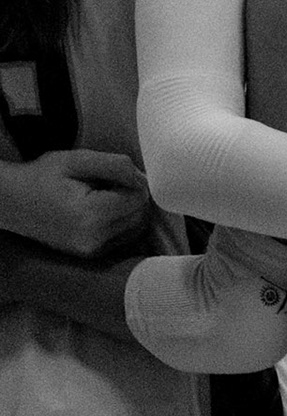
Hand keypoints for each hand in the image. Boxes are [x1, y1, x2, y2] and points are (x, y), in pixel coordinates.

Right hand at [0, 150, 151, 258]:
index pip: (139, 199)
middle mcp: (93, 238)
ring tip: (106, 196)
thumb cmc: (42, 176)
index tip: (117, 174)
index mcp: (90, 215)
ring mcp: (91, 250)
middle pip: (140, 215)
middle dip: (134, 196)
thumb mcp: (77, 160)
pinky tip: (105, 210)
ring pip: (136, 228)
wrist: (10, 202)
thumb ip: (115, 165)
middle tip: (111, 184)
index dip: (135, 182)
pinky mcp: (89, 255)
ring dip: (131, 210)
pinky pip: (124, 238)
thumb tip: (144, 178)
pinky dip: (123, 223)